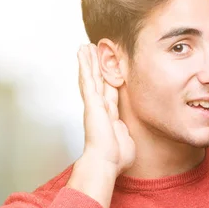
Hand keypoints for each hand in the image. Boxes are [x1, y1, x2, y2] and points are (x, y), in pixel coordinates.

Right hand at [77, 44, 134, 176]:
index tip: (108, 71)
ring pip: (91, 76)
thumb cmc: (116, 157)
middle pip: (99, 81)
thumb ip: (125, 133)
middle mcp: (101, 108)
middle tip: (93, 51)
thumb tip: (125, 133)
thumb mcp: (126, 140)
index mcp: (110, 117)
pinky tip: (82, 52)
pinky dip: (84, 64)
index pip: (110, 93)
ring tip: (85, 46)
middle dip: (96, 66)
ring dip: (88, 60)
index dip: (109, 80)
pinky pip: (87, 78)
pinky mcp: (91, 101)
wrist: (107, 161)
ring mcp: (95, 104)